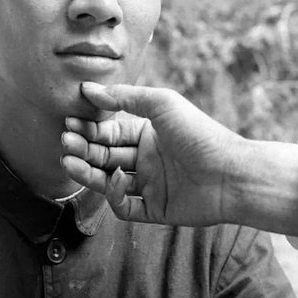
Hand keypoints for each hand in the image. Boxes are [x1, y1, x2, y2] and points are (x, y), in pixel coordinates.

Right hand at [60, 82, 242, 225]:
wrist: (231, 173)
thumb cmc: (199, 133)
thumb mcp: (161, 104)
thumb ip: (124, 96)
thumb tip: (87, 88)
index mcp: (148, 134)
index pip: (109, 132)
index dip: (88, 129)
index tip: (69, 123)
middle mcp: (147, 159)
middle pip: (105, 156)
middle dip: (83, 149)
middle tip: (65, 142)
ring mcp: (150, 185)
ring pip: (108, 181)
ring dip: (87, 172)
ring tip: (69, 162)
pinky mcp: (156, 210)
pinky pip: (125, 207)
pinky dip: (113, 196)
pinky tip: (112, 180)